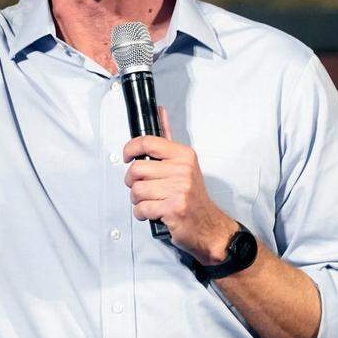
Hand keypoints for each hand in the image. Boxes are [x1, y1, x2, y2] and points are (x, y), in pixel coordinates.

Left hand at [123, 106, 240, 263]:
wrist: (209, 226)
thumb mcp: (184, 164)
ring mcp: (179, 190)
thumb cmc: (193, 196)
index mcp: (184, 155)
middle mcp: (182, 170)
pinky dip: (141, 213)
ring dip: (137, 200)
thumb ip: (168, 140)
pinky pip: (141, 208)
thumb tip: (160, 111)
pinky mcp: (173, 209)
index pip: (147, 142)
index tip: (127, 156)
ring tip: (150, 201)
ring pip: (136, 190)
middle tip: (143, 187)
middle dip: (133, 182)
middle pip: (136, 169)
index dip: (130, 149)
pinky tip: (152, 212)